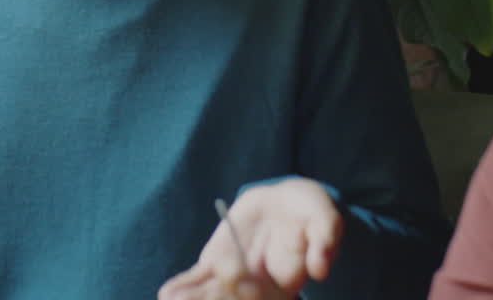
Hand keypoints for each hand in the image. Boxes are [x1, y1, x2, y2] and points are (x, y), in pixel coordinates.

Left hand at [158, 178, 343, 299]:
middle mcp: (260, 288)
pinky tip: (168, 292)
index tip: (237, 280)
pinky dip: (185, 285)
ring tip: (171, 299)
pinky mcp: (218, 264)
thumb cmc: (310, 212)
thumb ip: (324, 242)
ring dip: (194, 297)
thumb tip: (319, 270)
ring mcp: (236, 279)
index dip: (251, 292)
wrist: (287, 202)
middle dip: (215, 299)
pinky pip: (201, 278)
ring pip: (214, 293)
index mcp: (287, 284)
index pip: (268, 297)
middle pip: (237, 299)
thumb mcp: (325, 220)